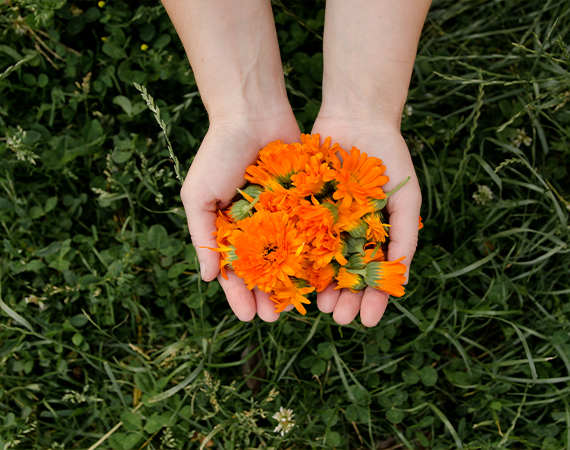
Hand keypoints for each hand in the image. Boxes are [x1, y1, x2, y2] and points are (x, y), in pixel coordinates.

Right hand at [181, 111, 300, 321]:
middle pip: (263, 270)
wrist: (252, 113)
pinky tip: (321, 273)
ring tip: (299, 305)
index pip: (233, 271)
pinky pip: (310, 232)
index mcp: (228, 229)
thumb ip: (202, 236)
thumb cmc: (219, 153)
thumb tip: (208, 279)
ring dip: (292, 281)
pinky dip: (314, 252)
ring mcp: (281, 215)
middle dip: (268, 295)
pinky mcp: (304, 201)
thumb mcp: (199, 195)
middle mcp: (256, 227)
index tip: (249, 317)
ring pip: (289, 256)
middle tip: (275, 318)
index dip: (239, 295)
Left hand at [310, 113, 421, 326]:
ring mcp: (326, 224)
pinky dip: (298, 259)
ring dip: (321, 288)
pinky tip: (295, 277)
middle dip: (345, 299)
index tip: (369, 321)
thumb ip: (404, 234)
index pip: (377, 276)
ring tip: (317, 307)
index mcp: (377, 237)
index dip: (374, 299)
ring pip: (322, 265)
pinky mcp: (303, 210)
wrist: (357, 119)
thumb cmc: (389, 160)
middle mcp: (351, 235)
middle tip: (338, 318)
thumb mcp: (405, 197)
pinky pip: (299, 238)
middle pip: (347, 277)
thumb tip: (401, 273)